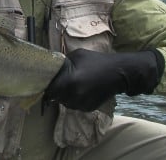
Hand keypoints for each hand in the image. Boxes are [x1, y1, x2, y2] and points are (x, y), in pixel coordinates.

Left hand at [43, 48, 163, 111]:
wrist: (119, 73)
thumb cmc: (97, 61)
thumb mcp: (77, 55)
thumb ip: (62, 63)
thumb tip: (50, 68)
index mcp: (70, 82)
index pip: (50, 90)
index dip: (47, 86)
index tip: (46, 82)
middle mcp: (75, 96)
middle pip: (56, 97)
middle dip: (56, 90)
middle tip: (61, 81)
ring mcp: (82, 104)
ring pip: (65, 102)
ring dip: (65, 95)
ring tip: (74, 84)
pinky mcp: (88, 108)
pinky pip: (75, 105)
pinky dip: (75, 99)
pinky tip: (82, 89)